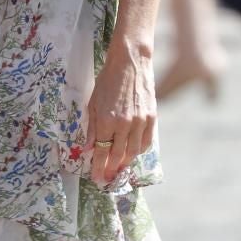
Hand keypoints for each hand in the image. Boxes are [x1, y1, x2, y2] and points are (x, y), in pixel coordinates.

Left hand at [86, 42, 156, 185]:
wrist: (130, 62)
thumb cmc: (108, 80)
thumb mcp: (93, 102)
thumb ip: (91, 127)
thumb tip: (88, 148)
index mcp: (106, 120)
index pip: (102, 152)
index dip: (99, 167)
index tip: (97, 178)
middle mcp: (124, 124)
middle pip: (118, 155)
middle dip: (111, 169)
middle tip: (108, 177)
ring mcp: (140, 121)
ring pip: (133, 152)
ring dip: (125, 162)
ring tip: (119, 166)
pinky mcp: (151, 117)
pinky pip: (146, 142)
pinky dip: (139, 151)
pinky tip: (133, 152)